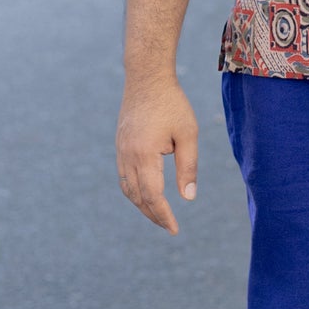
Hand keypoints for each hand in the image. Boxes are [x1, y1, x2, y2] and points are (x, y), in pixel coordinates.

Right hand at [116, 76, 198, 233]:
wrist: (146, 79)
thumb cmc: (172, 104)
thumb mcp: (188, 134)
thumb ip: (188, 167)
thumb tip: (188, 198)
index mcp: (145, 154)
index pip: (152, 195)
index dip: (163, 215)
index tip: (174, 229)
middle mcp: (128, 156)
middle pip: (138, 197)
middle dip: (153, 215)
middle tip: (169, 227)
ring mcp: (121, 151)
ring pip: (127, 189)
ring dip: (142, 205)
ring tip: (158, 215)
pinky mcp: (120, 146)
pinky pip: (123, 176)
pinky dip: (134, 191)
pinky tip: (146, 194)